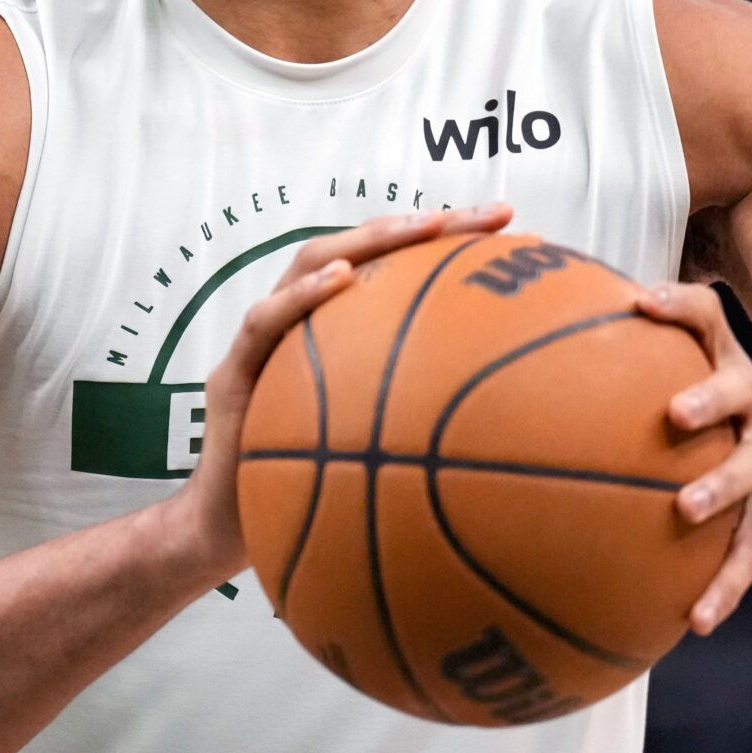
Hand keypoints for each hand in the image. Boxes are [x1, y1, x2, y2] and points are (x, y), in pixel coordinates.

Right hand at [171, 202, 516, 583]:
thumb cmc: (310, 497)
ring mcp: (264, 342)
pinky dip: (302, 296)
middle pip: (361, 248)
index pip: (393, 269)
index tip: (516, 231)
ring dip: (368, 239)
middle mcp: (303, 323)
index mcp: (339, 334)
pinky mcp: (233, 373)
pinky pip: (264, 324)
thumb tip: (523, 427)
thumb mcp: (386, 457)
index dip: (451, 244)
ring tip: (423, 226)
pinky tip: (342, 280)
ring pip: (308, 261)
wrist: (227, 536)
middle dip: (428, 223)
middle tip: (491, 215)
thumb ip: (430, 427)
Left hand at [635, 281, 751, 634]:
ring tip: (686, 508)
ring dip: (721, 487)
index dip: (680, 305)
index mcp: (734, 373)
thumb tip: (538, 390)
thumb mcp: (711, 416)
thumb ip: (643, 398)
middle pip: (744, 386)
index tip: (639, 302)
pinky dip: (726, 586)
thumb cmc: (741, 448)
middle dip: (710, 396)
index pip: (711, 321)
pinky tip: (696, 619)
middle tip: (674, 413)